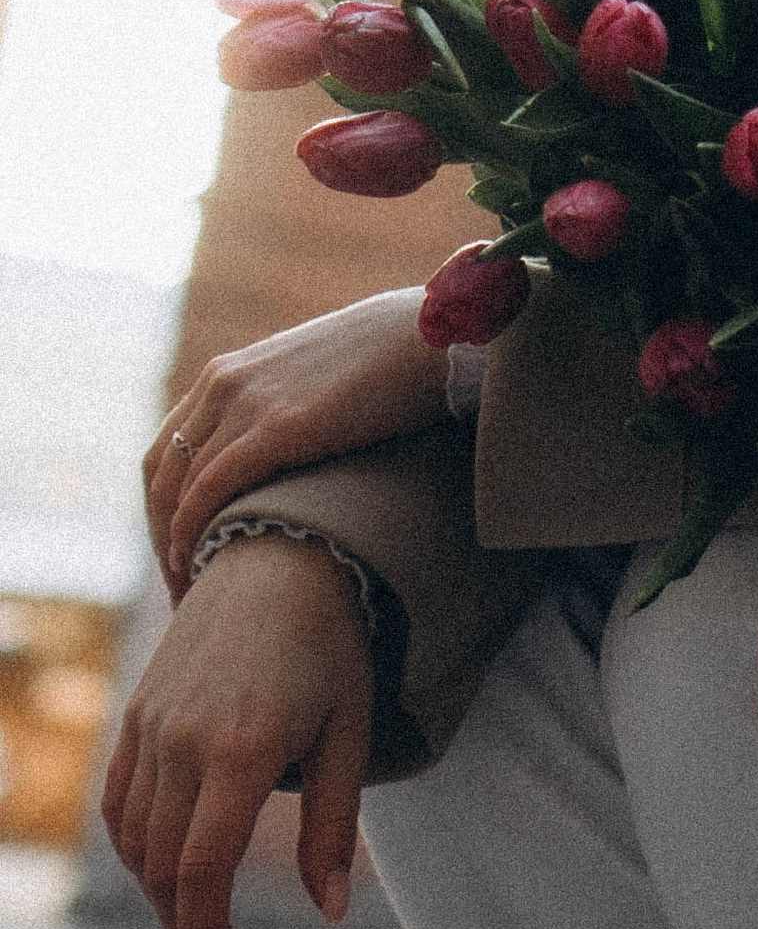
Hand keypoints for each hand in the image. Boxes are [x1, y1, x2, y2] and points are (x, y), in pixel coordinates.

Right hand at [100, 538, 375, 928]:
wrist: (279, 561)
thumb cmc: (333, 649)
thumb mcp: (351, 734)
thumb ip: (334, 824)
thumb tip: (334, 911)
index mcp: (242, 749)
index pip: (204, 871)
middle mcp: (183, 740)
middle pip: (165, 869)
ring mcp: (151, 725)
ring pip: (135, 842)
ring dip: (163, 902)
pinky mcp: (137, 714)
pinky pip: (121, 803)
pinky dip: (140, 853)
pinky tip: (172, 882)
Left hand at [146, 289, 442, 596]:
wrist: (425, 337)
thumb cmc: (387, 365)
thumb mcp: (314, 387)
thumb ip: (286, 415)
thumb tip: (293, 461)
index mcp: (225, 375)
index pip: (167, 450)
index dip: (162, 506)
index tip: (178, 552)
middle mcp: (221, 386)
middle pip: (161, 472)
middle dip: (160, 532)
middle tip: (179, 583)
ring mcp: (245, 404)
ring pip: (178, 487)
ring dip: (174, 545)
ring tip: (190, 592)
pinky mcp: (275, 428)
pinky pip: (210, 488)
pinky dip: (192, 530)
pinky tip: (198, 565)